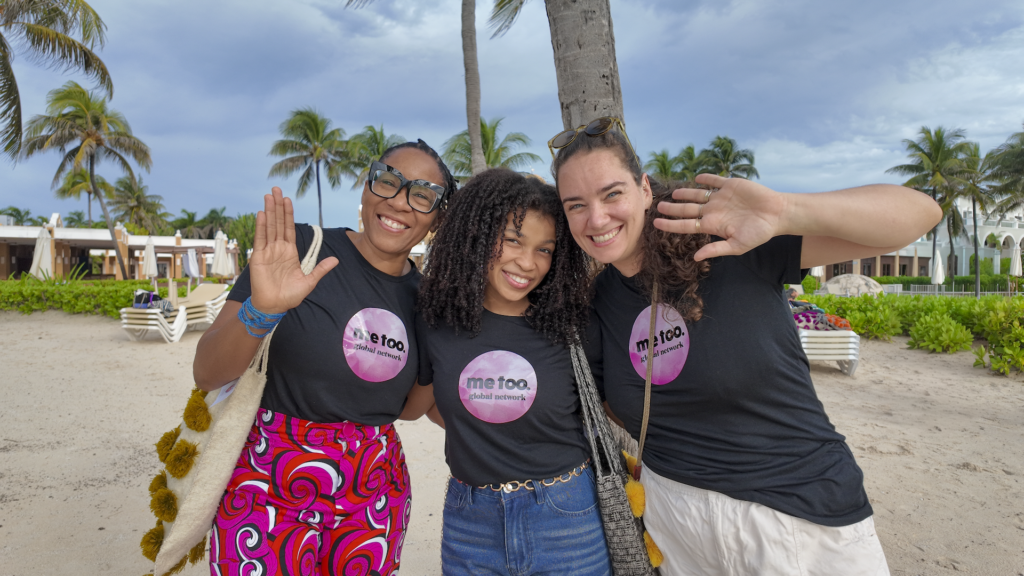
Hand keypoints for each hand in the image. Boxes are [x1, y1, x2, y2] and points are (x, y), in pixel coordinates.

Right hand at [249, 187, 338, 313]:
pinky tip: (262, 214)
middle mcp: (278, 248)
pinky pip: (261, 239)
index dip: (288, 213)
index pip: (289, 228)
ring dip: (269, 211)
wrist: (275, 306)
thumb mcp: (310, 281)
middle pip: (278, 223)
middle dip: (277, 206)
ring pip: (269, 227)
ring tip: (268, 196)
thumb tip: (336, 260)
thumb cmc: (290, 295)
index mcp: (290, 252)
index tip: (288, 199)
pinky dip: (261, 226)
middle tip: (275, 189)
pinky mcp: (258, 257)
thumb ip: (321, 269)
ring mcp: (268, 251)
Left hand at [652, 174, 786, 260]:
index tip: (656, 223)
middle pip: (688, 209)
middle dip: (672, 208)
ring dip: (685, 192)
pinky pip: (714, 180)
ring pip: (697, 194)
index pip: (686, 225)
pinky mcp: (730, 185)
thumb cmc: (759, 232)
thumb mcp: (737, 246)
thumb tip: (696, 258)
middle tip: (658, 206)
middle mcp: (713, 210)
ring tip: (673, 192)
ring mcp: (720, 197)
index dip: (671, 224)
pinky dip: (705, 178)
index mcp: (712, 225)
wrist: (777, 214)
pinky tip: (696, 178)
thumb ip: (716, 250)